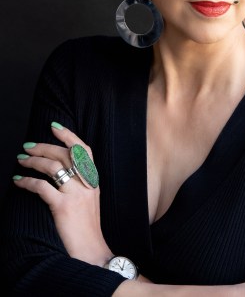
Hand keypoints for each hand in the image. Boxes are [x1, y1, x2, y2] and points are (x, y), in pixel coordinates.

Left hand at [14, 123, 112, 266]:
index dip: (69, 136)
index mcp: (93, 180)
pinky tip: (18, 181)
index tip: (54, 127)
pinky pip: (41, 187)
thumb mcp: (91, 200)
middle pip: (64, 154)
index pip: (83, 150)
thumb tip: (62, 169)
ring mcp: (76, 194)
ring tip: (21, 160)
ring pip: (52, 166)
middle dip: (43, 146)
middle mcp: (86, 183)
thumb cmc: (87, 227)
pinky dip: (27, 182)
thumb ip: (81, 183)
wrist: (92, 251)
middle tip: (27, 146)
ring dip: (33, 161)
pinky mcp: (63, 207)